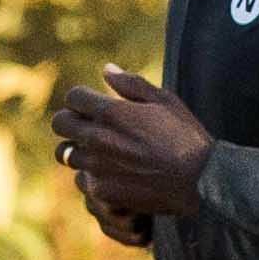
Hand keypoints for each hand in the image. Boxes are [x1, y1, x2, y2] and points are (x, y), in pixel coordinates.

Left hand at [52, 62, 213, 226]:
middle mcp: (97, 138)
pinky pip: (81, 179)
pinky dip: (91, 176)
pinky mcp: (102, 190)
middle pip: (59, 123)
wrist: (198, 180)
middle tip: (86, 125)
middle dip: (70, 120)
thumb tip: (106, 69)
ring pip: (66, 154)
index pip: (73, 97)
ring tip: (97, 152)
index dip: (82, 99)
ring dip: (78, 149)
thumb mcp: (165, 101)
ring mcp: (97, 166)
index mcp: (111, 112)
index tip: (92, 105)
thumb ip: (131, 84)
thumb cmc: (185, 137)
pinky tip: (110, 174)